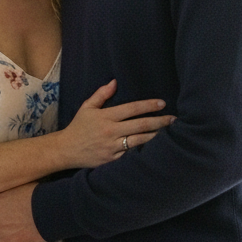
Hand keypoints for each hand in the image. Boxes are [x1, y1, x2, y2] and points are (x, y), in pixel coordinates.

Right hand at [58, 79, 174, 168]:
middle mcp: (111, 131)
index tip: (162, 103)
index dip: (148, 105)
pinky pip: (133, 155)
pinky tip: (157, 149)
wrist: (67, 149)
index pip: (131, 108)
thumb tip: (115, 82)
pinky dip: (146, 151)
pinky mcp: (114, 160)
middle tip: (174, 119)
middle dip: (160, 121)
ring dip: (157, 136)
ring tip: (171, 133)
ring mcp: (113, 146)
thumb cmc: (78, 127)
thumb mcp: (86, 107)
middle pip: (141, 125)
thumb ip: (101, 94)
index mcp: (106, 116)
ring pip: (141, 141)